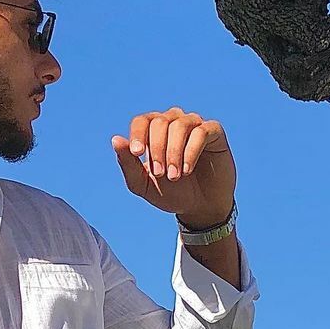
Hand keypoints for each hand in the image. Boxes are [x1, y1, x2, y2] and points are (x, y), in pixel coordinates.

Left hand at [111, 107, 236, 228]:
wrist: (200, 207)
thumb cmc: (171, 193)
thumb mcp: (143, 184)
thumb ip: (128, 164)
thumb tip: (115, 139)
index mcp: (154, 131)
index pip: (142, 121)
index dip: (138, 135)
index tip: (137, 154)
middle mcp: (174, 122)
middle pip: (159, 122)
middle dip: (157, 149)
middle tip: (160, 174)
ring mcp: (195, 125)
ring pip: (179, 125)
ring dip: (173, 152)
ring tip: (174, 176)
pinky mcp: (214, 132)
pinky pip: (200, 132)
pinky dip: (191, 151)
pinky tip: (186, 170)